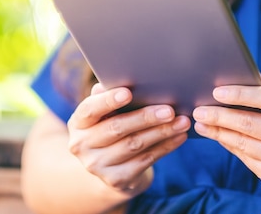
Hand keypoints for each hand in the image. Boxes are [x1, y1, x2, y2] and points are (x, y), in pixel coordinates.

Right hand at [67, 83, 190, 193]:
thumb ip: (109, 97)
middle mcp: (82, 145)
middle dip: (145, 118)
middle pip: (117, 128)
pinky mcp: (116, 179)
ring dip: (162, 132)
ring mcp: (97, 165)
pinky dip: (165, 147)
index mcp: (78, 122)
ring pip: (134, 145)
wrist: (109, 167)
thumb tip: (117, 80)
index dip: (107, 101)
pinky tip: (179, 137)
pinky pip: (145, 161)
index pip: (89, 109)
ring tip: (182, 122)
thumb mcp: (105, 113)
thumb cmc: (111, 126)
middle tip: (169, 110)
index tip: (128, 92)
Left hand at [192, 74, 260, 201]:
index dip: (241, 94)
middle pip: (250, 123)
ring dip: (218, 132)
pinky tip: (218, 136)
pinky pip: (245, 158)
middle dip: (220, 115)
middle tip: (200, 109)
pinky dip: (229, 145)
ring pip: (243, 143)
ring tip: (201, 123)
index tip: (217, 91)